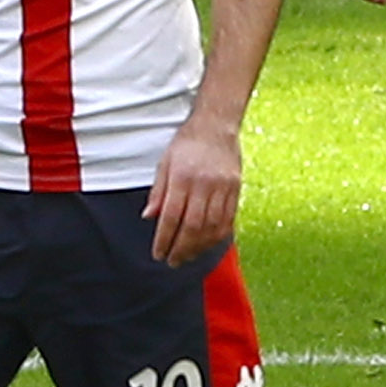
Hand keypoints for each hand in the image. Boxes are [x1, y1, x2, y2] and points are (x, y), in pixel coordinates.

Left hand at [145, 116, 241, 264]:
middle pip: (193, 226)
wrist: (216, 125)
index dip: (164, 239)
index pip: (172, 216)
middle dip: (181, 248)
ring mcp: (223, 187)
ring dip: (199, 246)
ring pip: (212, 227)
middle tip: (173, 261)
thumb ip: (158, 192)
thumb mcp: (165, 163)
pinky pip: (228, 220)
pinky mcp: (236, 189)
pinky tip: (207, 244)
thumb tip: (149, 217)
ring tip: (188, 256)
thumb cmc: (187, 144)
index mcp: (182, 177)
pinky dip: (217, 236)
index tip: (159, 253)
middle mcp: (204, 184)